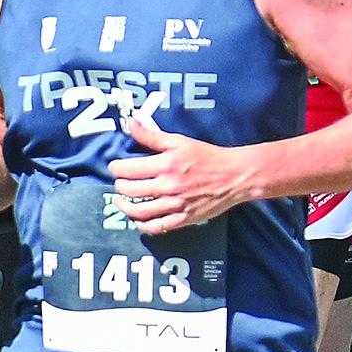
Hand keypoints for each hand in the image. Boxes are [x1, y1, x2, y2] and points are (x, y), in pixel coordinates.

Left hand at [107, 106, 256, 234]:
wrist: (235, 175)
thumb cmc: (209, 157)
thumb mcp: (180, 141)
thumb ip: (152, 135)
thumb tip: (131, 124)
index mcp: (166, 165)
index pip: (126, 170)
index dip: (116, 168)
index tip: (116, 167)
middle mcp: (168, 186)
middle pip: (129, 191)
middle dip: (119, 186)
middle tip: (121, 182)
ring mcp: (175, 204)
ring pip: (138, 211)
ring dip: (124, 206)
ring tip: (121, 201)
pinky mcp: (183, 218)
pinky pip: (156, 227)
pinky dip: (142, 225)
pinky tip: (138, 219)